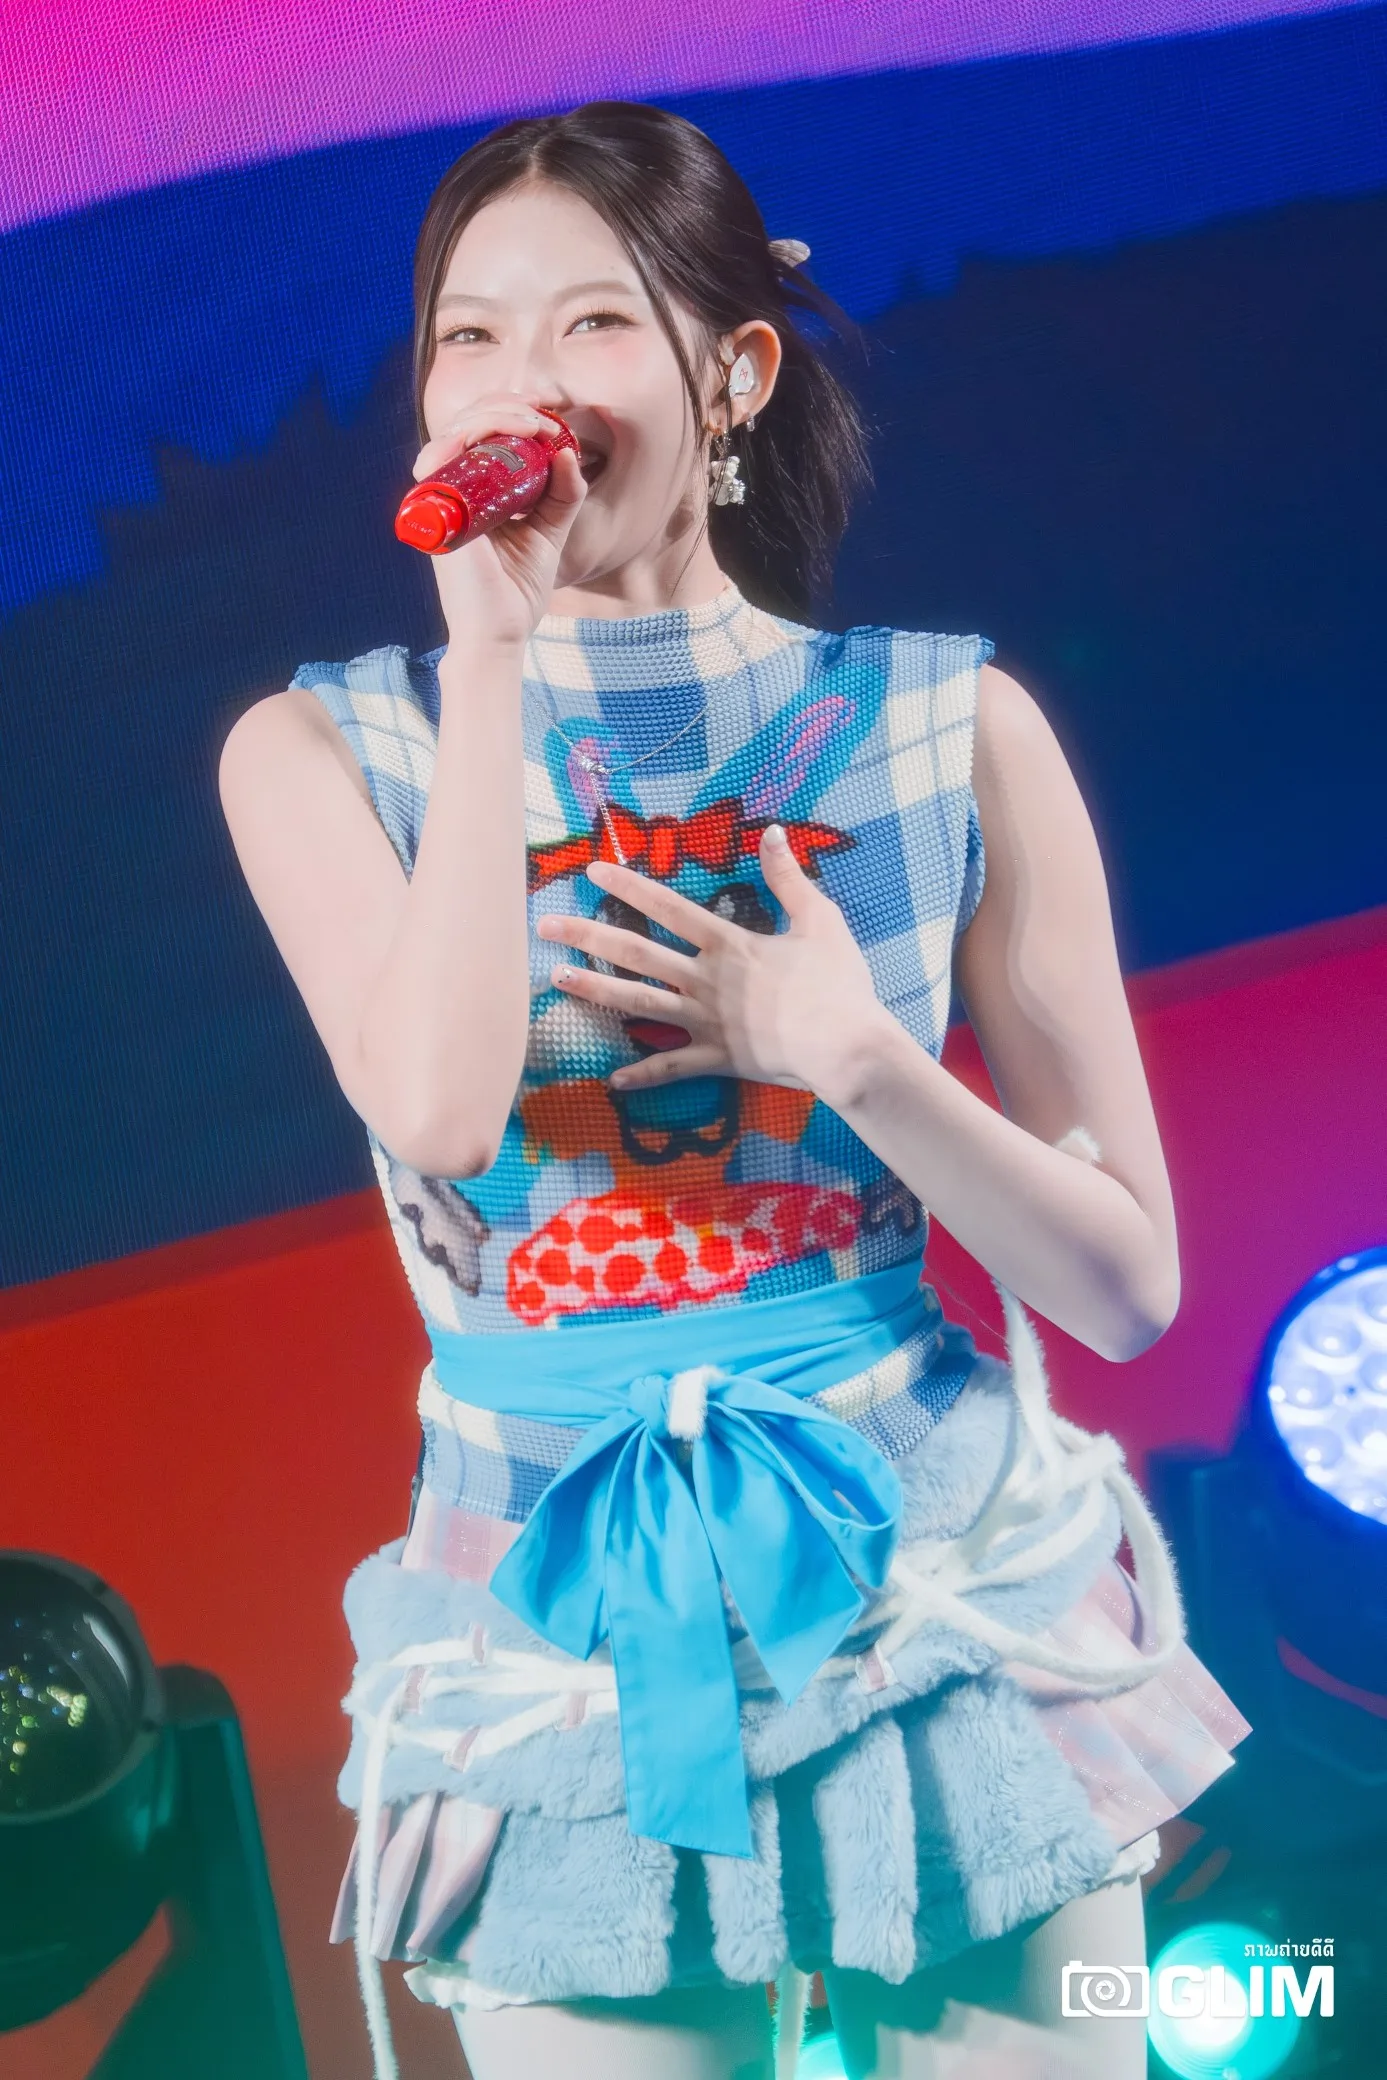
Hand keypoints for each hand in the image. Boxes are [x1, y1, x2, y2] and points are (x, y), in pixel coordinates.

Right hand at [413, 392, 588, 652]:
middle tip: (545, 419)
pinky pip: (438, 457)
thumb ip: (562, 492)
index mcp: (474, 489)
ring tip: (535, 425)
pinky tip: (507, 434)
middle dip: (508, 407)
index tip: (550, 418)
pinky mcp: (433, 511)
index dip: (512, 412)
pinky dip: (467, 435)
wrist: (500, 632)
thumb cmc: (518, 588)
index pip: (482, 432)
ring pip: (453, 431)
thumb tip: (569, 451)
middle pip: (466, 422)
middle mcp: (452, 488)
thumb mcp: (550, 529)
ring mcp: (439, 498)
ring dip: (495, 415)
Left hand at [537, 825, 893, 1103]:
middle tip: (545, 926)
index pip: (668, 908)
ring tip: (557, 980)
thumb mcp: (820, 919)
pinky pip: (673, 1068)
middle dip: (587, 937)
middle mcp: (706, 981)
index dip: (630, 886)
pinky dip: (644, 1075)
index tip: (592, 871)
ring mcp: (707, 1022)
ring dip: (595, 992)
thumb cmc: (837, 983)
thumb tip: (772, 832)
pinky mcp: (718, 1060)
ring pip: (639, 1004)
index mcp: (729, 945)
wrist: (845, 1045)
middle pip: (636, 953)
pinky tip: (613, 1079)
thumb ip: (789, 877)